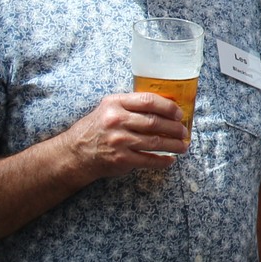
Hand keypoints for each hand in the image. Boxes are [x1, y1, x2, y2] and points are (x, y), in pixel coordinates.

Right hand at [60, 93, 191, 180]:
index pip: (148, 101)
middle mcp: (116, 120)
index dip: (168, 107)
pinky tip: (170, 160)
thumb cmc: (96, 128)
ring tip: (183, 146)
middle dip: (174, 128)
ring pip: (155, 142)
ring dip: (174, 145)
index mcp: (115, 103)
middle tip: (184, 131)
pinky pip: (148, 160)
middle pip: (154, 122)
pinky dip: (162, 161)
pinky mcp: (121, 159)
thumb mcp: (108, 108)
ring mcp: (119, 141)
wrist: (76, 152)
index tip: (179, 113)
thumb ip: (131, 106)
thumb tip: (164, 107)